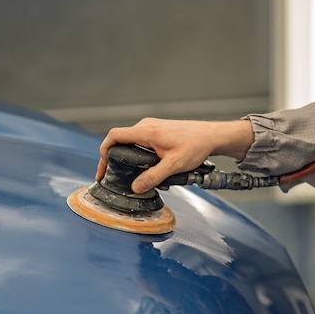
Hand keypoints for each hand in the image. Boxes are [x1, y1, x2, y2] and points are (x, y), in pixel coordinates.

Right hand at [96, 117, 253, 192]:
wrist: (211, 136)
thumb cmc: (196, 145)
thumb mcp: (173, 165)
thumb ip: (153, 176)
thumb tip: (136, 187)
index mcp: (146, 131)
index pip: (114, 136)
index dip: (103, 151)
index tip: (102, 167)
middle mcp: (146, 126)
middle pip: (120, 139)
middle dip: (112, 157)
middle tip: (109, 175)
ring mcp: (152, 127)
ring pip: (130, 141)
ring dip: (125, 156)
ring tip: (125, 173)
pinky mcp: (158, 131)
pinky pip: (140, 141)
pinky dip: (135, 153)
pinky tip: (142, 166)